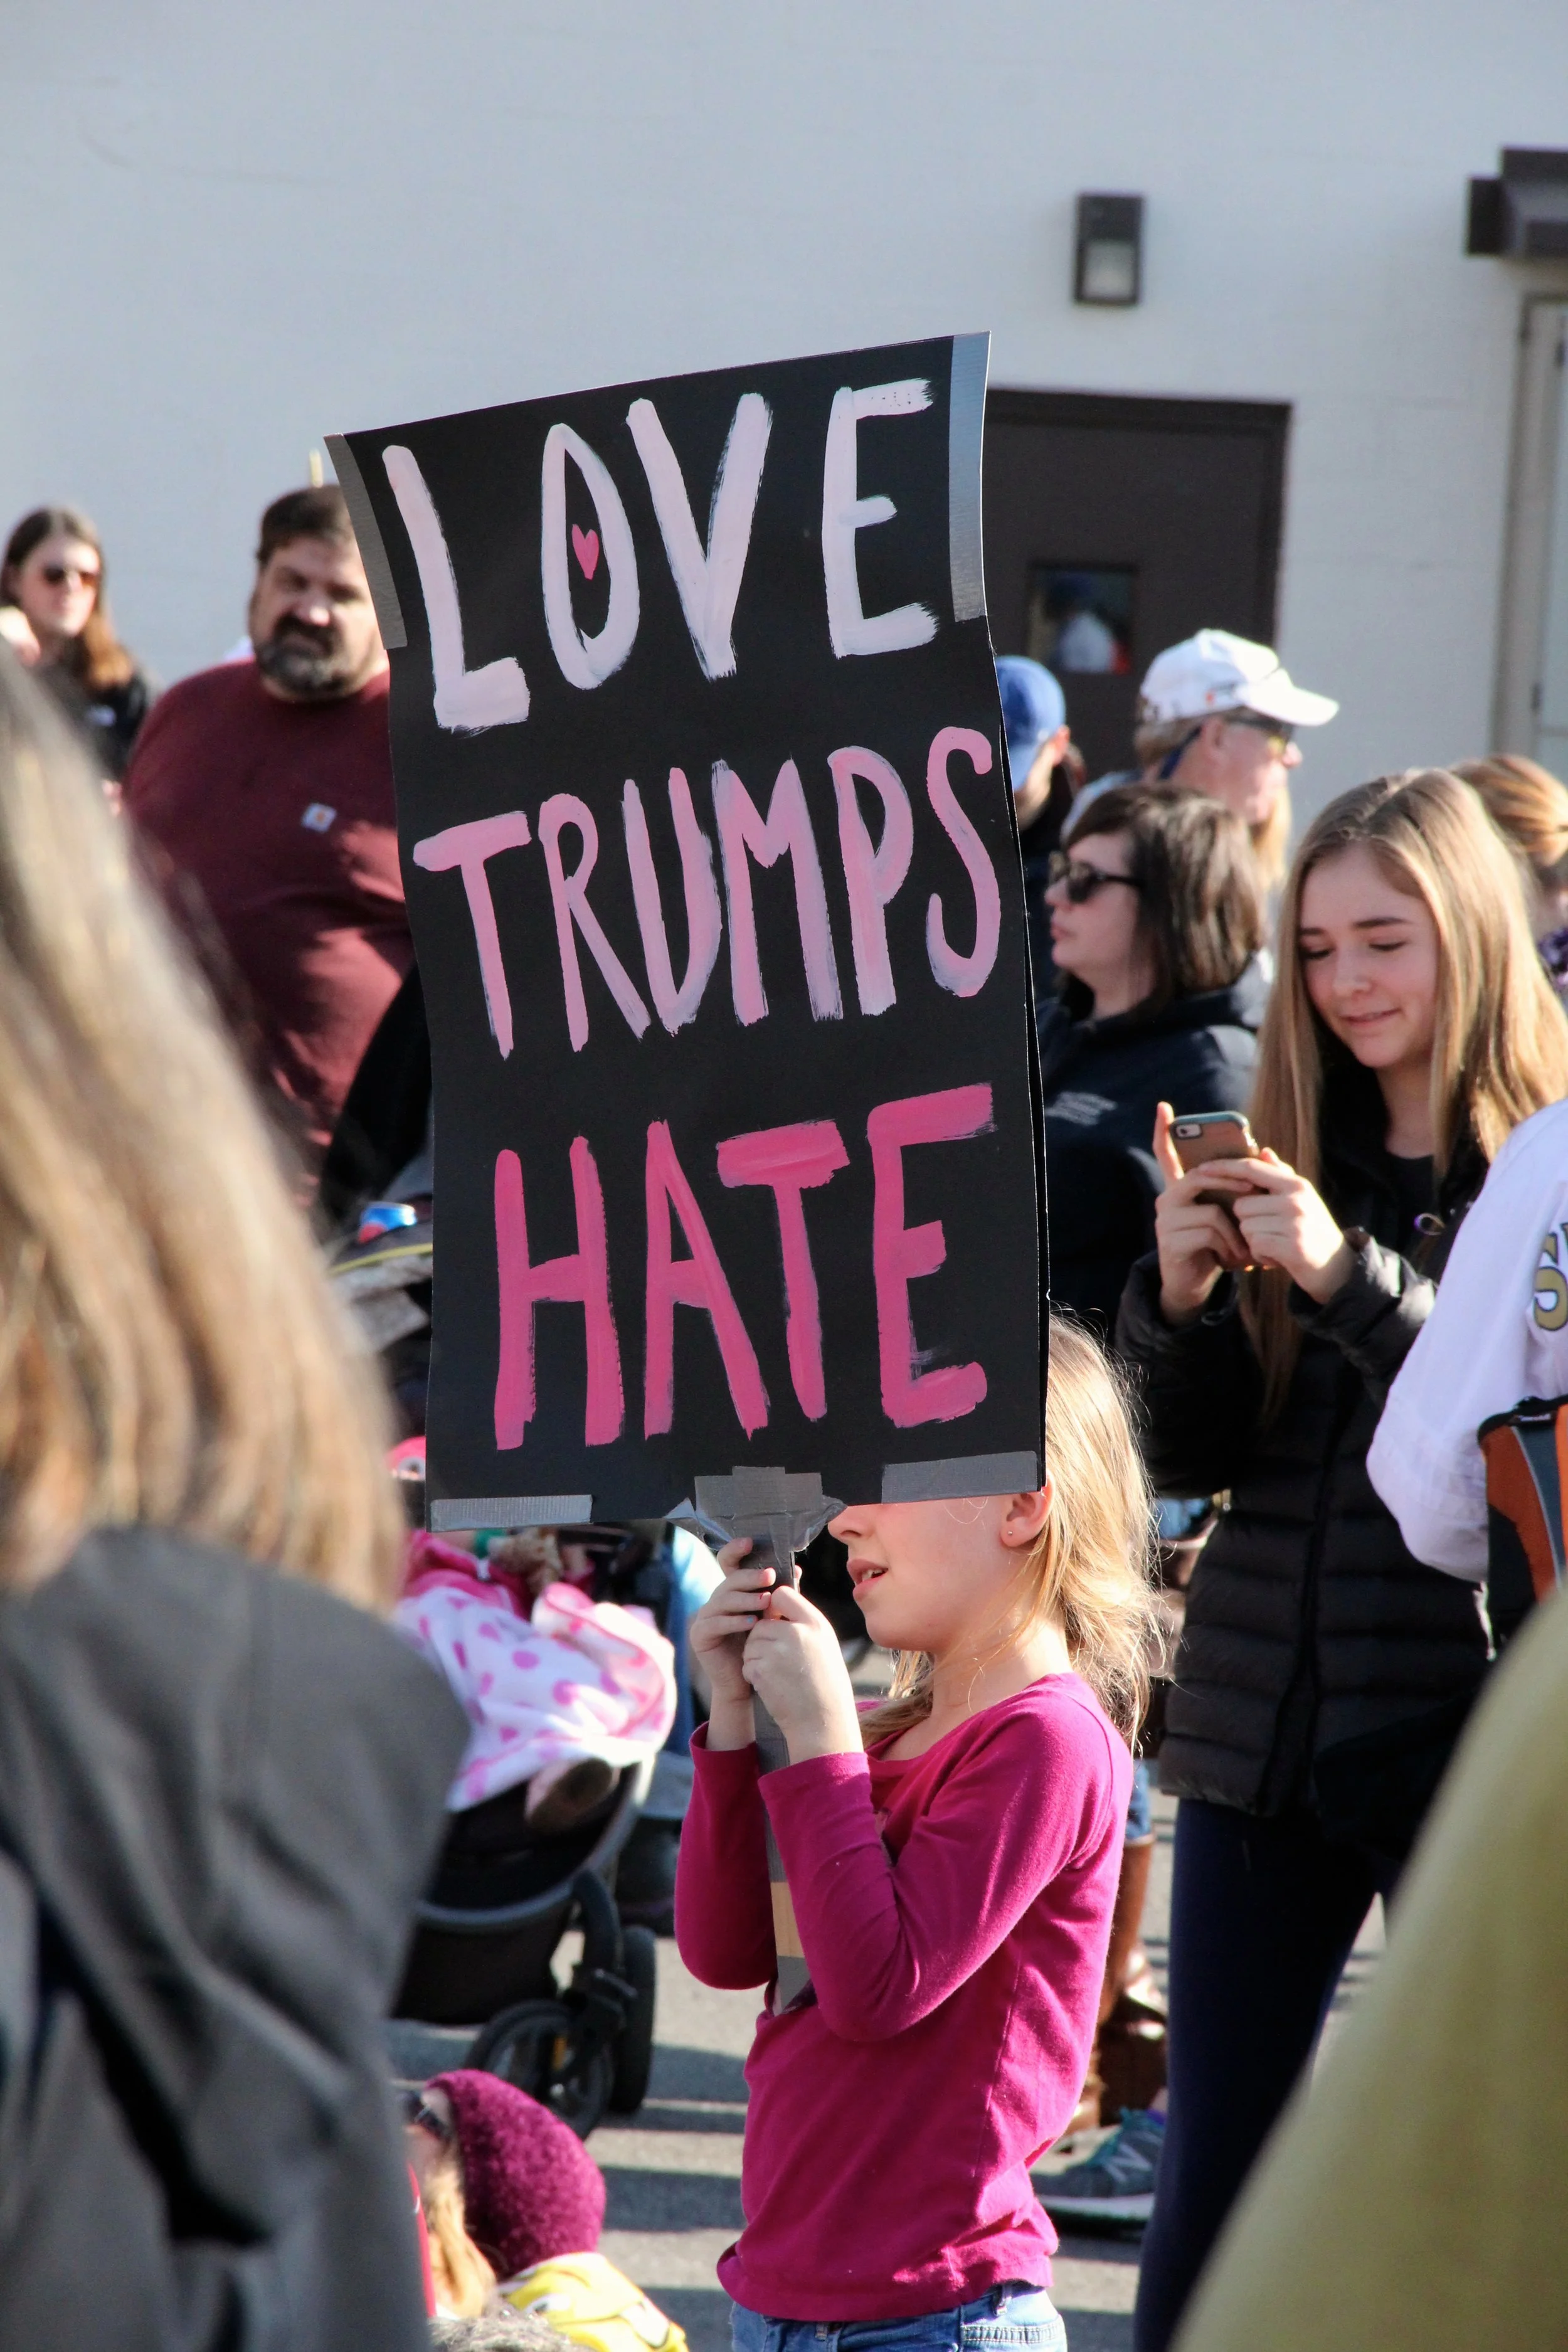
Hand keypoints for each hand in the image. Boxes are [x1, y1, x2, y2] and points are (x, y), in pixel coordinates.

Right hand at [689, 1540, 777, 1746]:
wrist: (748, 1683)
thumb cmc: (762, 1647)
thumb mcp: (772, 1617)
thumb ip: (780, 1595)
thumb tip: (797, 1569)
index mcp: (732, 1592)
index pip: (729, 1565)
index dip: (736, 1550)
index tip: (750, 1541)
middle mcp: (716, 1600)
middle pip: (729, 1581)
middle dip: (750, 1577)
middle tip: (770, 1576)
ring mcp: (705, 1617)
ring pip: (723, 1599)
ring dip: (745, 1598)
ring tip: (766, 1601)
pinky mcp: (700, 1635)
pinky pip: (715, 1623)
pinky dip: (734, 1621)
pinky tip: (752, 1622)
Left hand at [741, 1585, 863, 1763]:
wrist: (823, 1721)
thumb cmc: (825, 1684)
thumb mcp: (823, 1645)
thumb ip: (803, 1623)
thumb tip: (777, 1603)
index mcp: (815, 1623)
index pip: (782, 1594)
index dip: (774, 1607)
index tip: (775, 1622)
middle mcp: (796, 1632)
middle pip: (761, 1623)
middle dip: (761, 1640)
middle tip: (774, 1659)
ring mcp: (777, 1650)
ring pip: (751, 1643)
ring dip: (756, 1658)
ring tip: (776, 1674)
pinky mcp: (762, 1669)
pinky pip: (747, 1663)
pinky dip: (753, 1674)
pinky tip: (770, 1685)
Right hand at [1151, 1102, 1251, 1324]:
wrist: (1195, 1285)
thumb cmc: (1215, 1246)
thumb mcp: (1230, 1214)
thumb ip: (1245, 1184)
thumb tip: (1266, 1150)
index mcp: (1179, 1189)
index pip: (1166, 1154)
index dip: (1163, 1131)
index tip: (1163, 1106)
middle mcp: (1167, 1199)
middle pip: (1199, 1176)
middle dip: (1231, 1180)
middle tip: (1254, 1189)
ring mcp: (1166, 1220)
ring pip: (1212, 1209)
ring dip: (1236, 1230)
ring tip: (1244, 1247)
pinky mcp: (1170, 1241)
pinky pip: (1209, 1231)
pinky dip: (1229, 1245)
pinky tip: (1233, 1258)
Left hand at [1228, 1151, 1352, 1302]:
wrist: (1337, 1268)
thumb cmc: (1311, 1230)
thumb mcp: (1300, 1199)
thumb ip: (1280, 1175)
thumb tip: (1263, 1150)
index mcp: (1296, 1184)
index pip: (1252, 1168)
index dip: (1224, 1167)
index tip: (1201, 1169)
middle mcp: (1296, 1200)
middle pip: (1241, 1205)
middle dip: (1247, 1222)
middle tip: (1268, 1232)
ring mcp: (1295, 1222)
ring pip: (1245, 1227)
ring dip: (1254, 1240)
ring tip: (1276, 1244)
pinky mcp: (1291, 1246)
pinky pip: (1255, 1245)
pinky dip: (1261, 1255)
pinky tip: (1277, 1257)